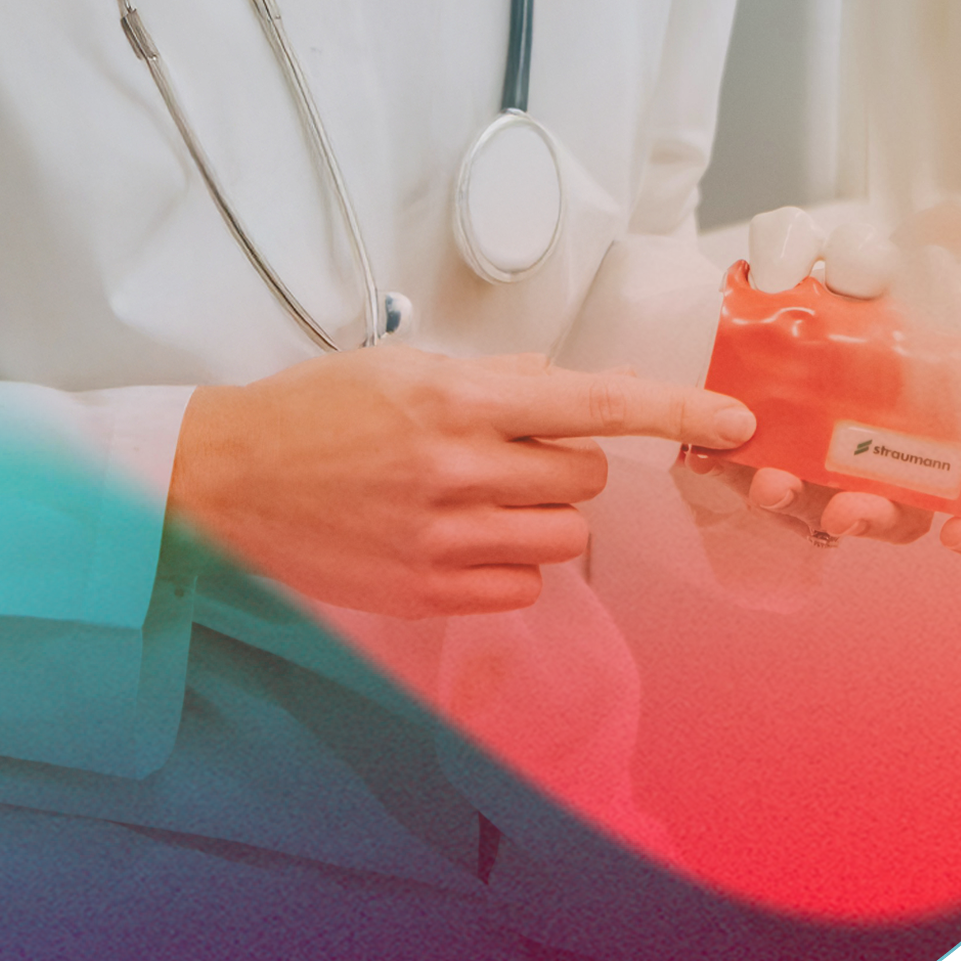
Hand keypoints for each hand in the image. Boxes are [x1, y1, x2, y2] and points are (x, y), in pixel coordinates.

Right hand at [169, 347, 756, 618]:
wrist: (229, 481)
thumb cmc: (312, 412)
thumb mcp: (402, 367)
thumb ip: (494, 378)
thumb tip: (575, 382)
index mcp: (455, 403)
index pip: (592, 404)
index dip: (673, 412)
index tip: (731, 421)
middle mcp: (457, 472)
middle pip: (584, 475)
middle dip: (564, 460)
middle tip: (505, 449)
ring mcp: (443, 541)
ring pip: (560, 536)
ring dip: (540, 514)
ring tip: (479, 495)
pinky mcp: (427, 593)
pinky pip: (519, 588)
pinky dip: (508, 565)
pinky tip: (461, 537)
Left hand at [691, 197, 960, 563]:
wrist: (774, 293)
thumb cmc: (862, 296)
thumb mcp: (895, 268)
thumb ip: (927, 252)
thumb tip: (951, 221)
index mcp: (944, 431)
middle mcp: (892, 463)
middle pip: (901, 516)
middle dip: (876, 516)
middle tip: (850, 506)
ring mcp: (830, 470)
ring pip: (825, 509)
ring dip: (801, 503)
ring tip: (775, 484)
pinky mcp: (771, 456)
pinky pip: (760, 481)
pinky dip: (745, 475)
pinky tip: (729, 460)